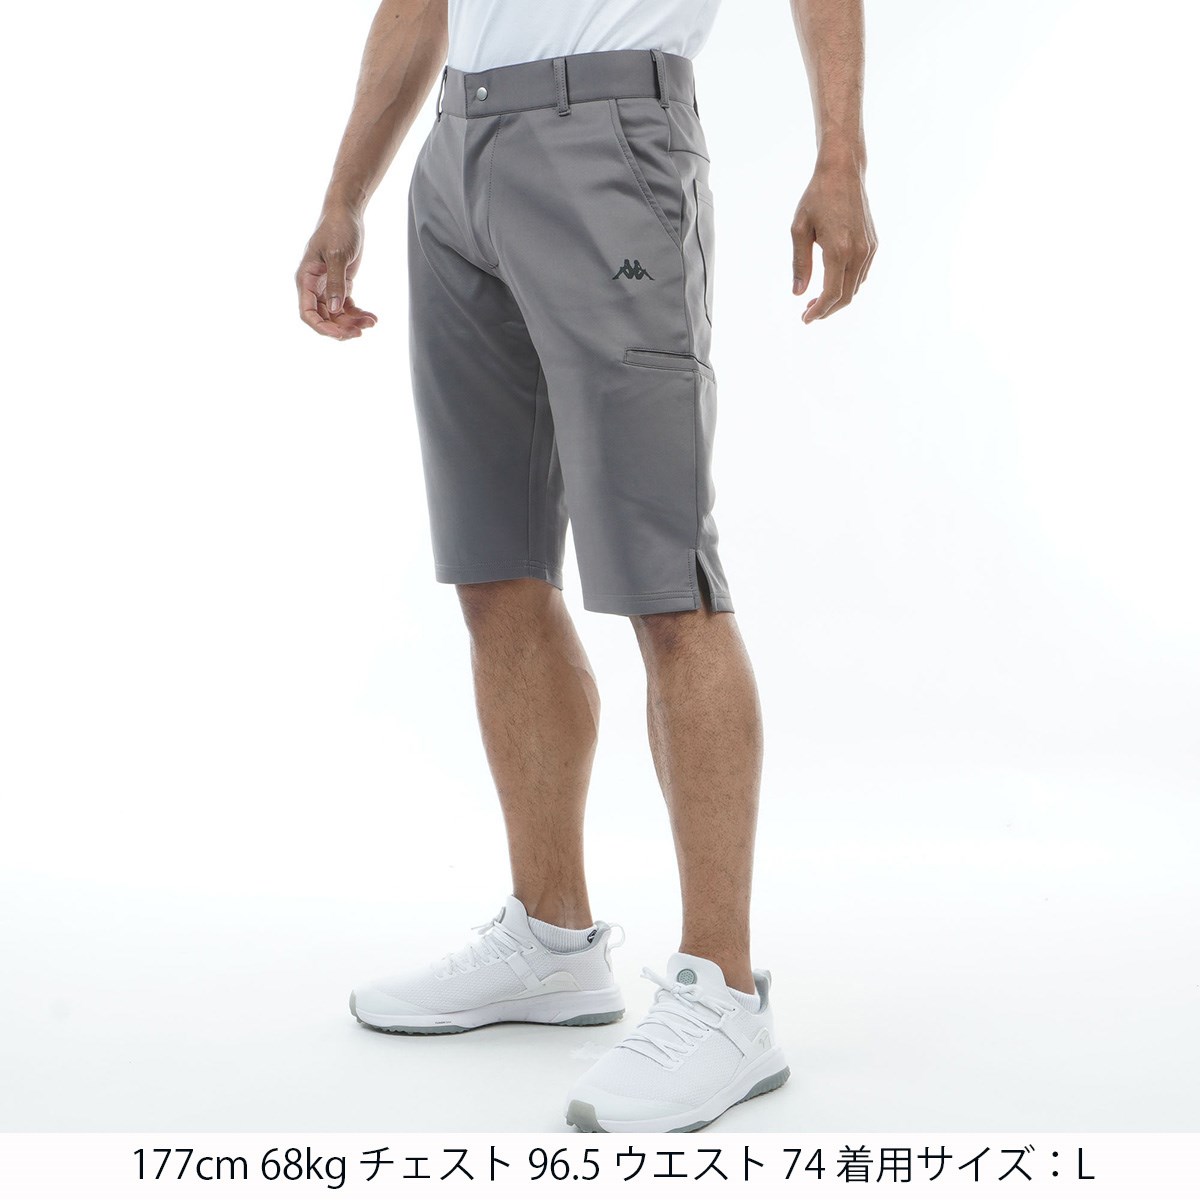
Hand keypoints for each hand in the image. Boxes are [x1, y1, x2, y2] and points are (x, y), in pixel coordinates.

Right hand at [296, 207, 378, 339]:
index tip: (341, 334)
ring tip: (371, 322)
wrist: (347, 215)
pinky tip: (372, 317)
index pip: (308, 313)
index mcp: (306, 279)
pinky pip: (347, 307)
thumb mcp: (337, 255)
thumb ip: (336, 283)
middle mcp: (315, 287)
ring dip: (353, 322)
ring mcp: (327, 287)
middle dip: (341, 327)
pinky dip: (358, 314)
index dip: (322, 327)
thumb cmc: (337, 229)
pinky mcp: (340, 285)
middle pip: (324, 318)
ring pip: (337, 315)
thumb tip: (334, 310)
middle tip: (361, 331)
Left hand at [791, 159, 876, 322]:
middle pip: (846, 297)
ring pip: (855, 288)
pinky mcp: (873, 244)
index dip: (818, 312)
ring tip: (816, 300)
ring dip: (837, 299)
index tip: (805, 319)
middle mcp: (858, 252)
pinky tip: (832, 284)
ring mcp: (869, 249)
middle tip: (808, 313)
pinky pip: (861, 274)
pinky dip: (847, 286)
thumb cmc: (816, 197)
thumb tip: (798, 293)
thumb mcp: (799, 229)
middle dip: (827, 310)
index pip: (831, 294)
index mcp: (838, 250)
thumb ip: (800, 263)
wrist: (843, 172)